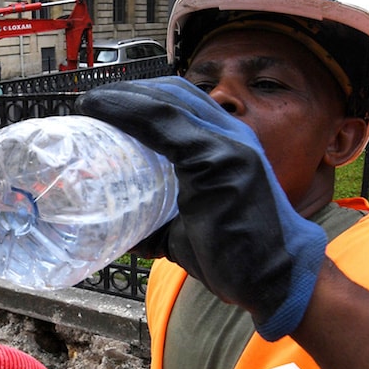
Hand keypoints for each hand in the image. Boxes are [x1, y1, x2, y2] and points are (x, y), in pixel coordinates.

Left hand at [78, 75, 328, 339]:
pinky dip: (130, 114)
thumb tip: (124, 232)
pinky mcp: (219, 162)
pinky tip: (105, 113)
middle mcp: (232, 133)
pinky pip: (165, 125)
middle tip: (92, 106)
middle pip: (172, 93)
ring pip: (166, 102)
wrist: (277, 277)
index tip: (104, 104)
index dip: (142, 94)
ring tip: (91, 106)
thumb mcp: (194, 226)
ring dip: (123, 98)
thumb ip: (161, 223)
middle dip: (128, 91)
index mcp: (230, 141)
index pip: (182, 100)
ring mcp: (227, 145)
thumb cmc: (238, 253)